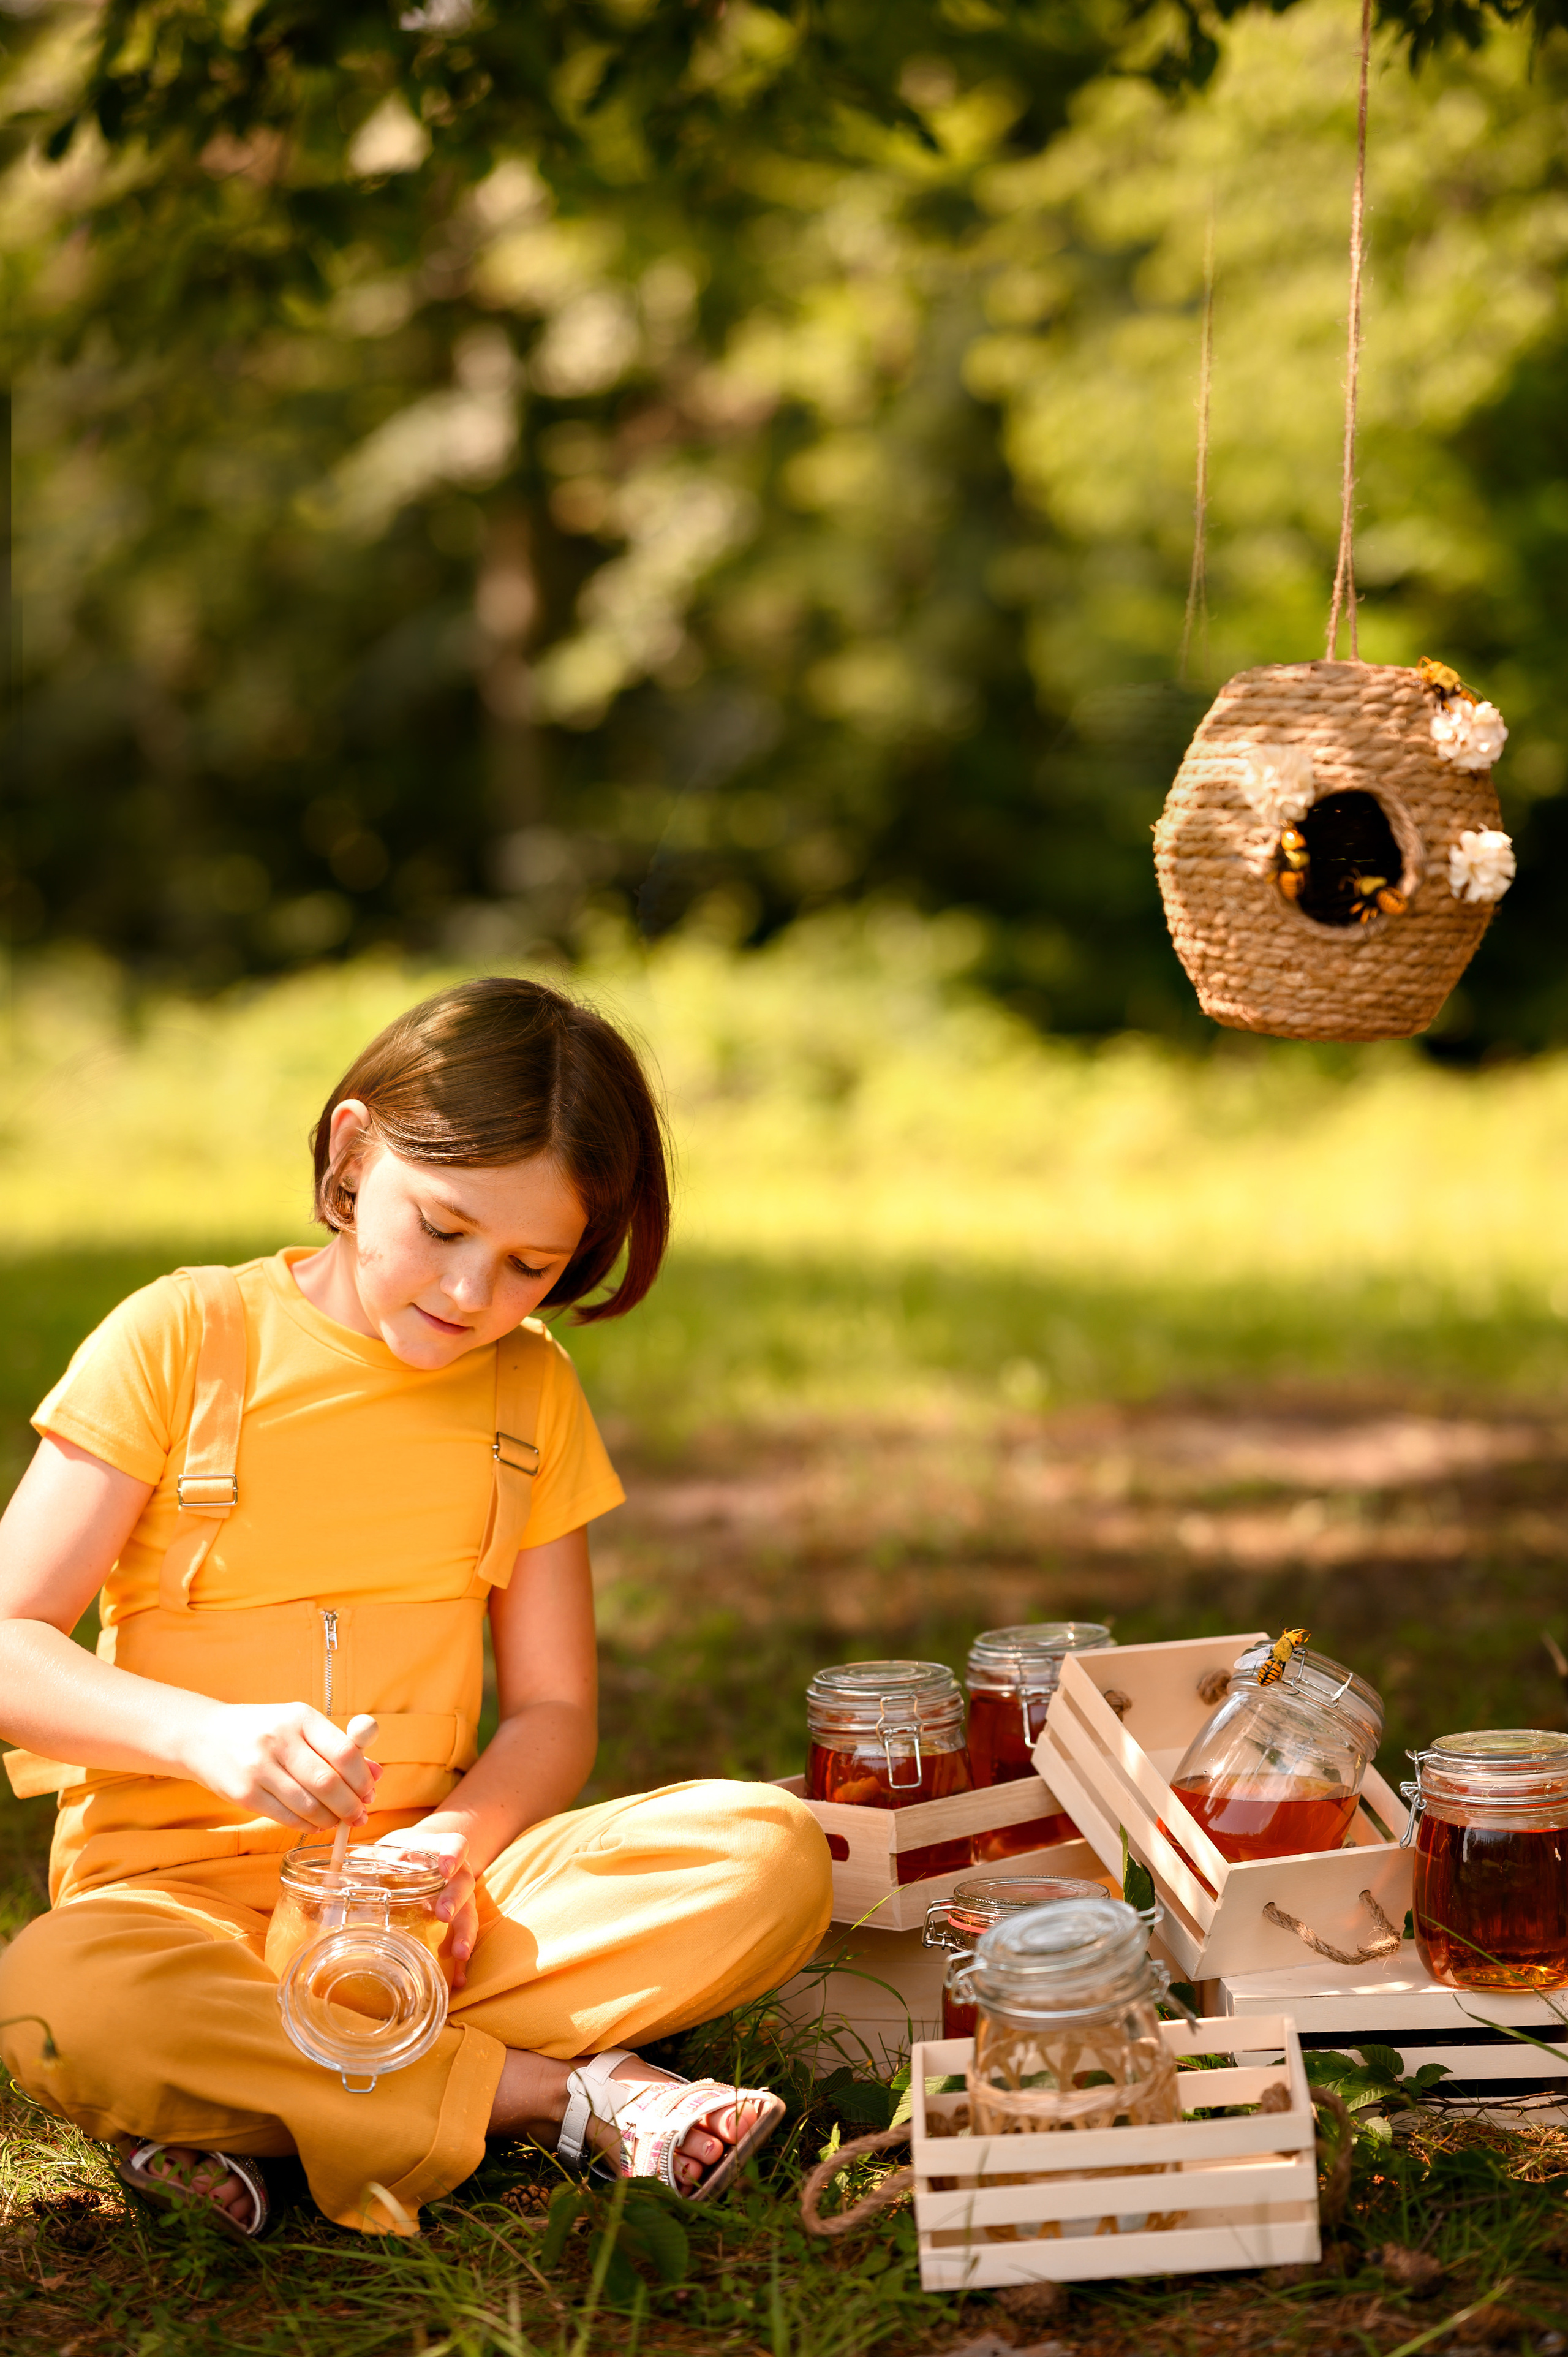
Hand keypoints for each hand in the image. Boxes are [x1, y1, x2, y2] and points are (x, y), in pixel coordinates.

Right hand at [185, 1701, 380, 1833]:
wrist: (204, 1736)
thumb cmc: (263, 1731)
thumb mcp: (299, 1726)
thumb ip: (336, 1747)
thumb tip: (376, 1773)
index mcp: (300, 1718)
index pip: (344, 1751)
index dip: (363, 1778)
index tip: (370, 1791)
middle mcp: (279, 1740)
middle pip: (329, 1782)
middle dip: (351, 1804)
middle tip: (360, 1814)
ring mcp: (259, 1768)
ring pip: (309, 1804)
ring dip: (331, 1818)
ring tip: (339, 1820)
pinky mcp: (243, 1794)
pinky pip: (286, 1817)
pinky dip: (308, 1824)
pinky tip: (316, 1822)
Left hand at [358, 1826, 477, 1989]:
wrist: (421, 1854)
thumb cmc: (402, 1853)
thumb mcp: (386, 1850)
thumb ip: (365, 1862)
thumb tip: (327, 1882)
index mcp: (438, 1850)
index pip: (455, 1844)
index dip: (453, 1854)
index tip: (444, 1868)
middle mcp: (456, 1872)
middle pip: (464, 1882)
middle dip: (455, 1899)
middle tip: (443, 1914)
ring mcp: (460, 1897)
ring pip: (469, 1911)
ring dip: (465, 1933)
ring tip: (459, 1954)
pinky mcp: (458, 1919)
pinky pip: (463, 1938)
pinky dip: (462, 1959)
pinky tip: (458, 1979)